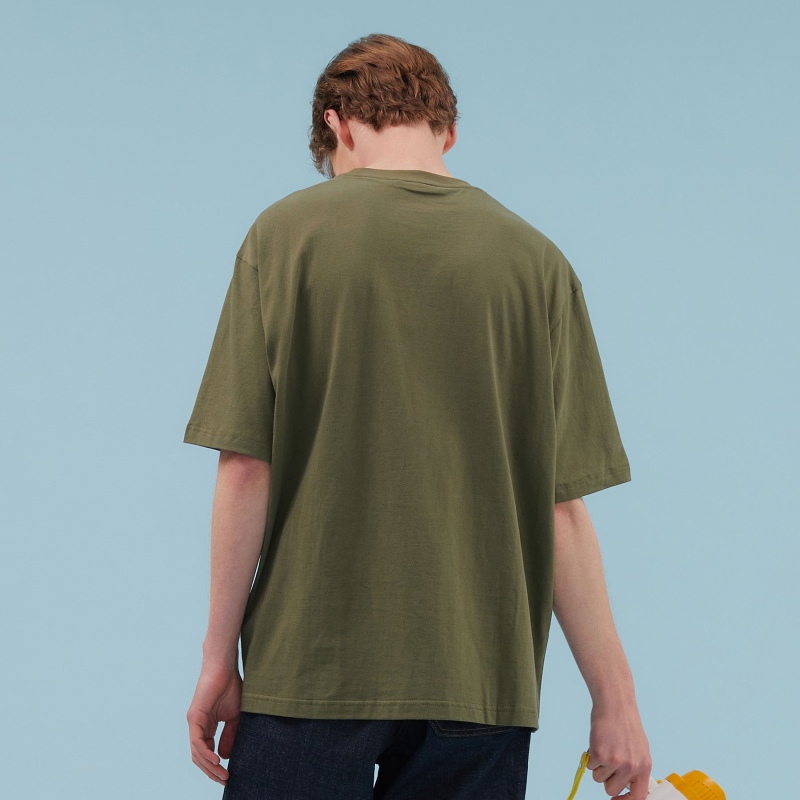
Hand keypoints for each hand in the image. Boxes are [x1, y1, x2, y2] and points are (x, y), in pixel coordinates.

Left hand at [186, 660, 242, 785]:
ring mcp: (194, 723)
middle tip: (225, 780)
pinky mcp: (194, 718)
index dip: (216, 767)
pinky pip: (197, 742)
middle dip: (212, 772)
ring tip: (223, 775)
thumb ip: (229, 736)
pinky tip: (216, 761)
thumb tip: (225, 757)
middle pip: (200, 757)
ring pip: (197, 753)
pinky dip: (206, 754)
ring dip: (209, 767)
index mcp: (206, 727)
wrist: (225, 668)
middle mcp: (197, 727)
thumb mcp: (234, 717)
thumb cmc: (230, 687)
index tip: (228, 776)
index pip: (207, 753)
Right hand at [587, 698, 651, 798]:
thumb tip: (628, 786)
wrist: (615, 704)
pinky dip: (590, 755)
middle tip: (607, 761)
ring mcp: (615, 761)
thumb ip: (635, 768)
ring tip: (605, 746)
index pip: (638, 797)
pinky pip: (590, 765)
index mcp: (644, 766)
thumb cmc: (625, 723)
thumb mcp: (638, 749)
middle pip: (611, 789)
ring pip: (598, 778)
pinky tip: (598, 741)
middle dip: (606, 778)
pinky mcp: (599, 754)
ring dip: (598, 765)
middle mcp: (631, 767)